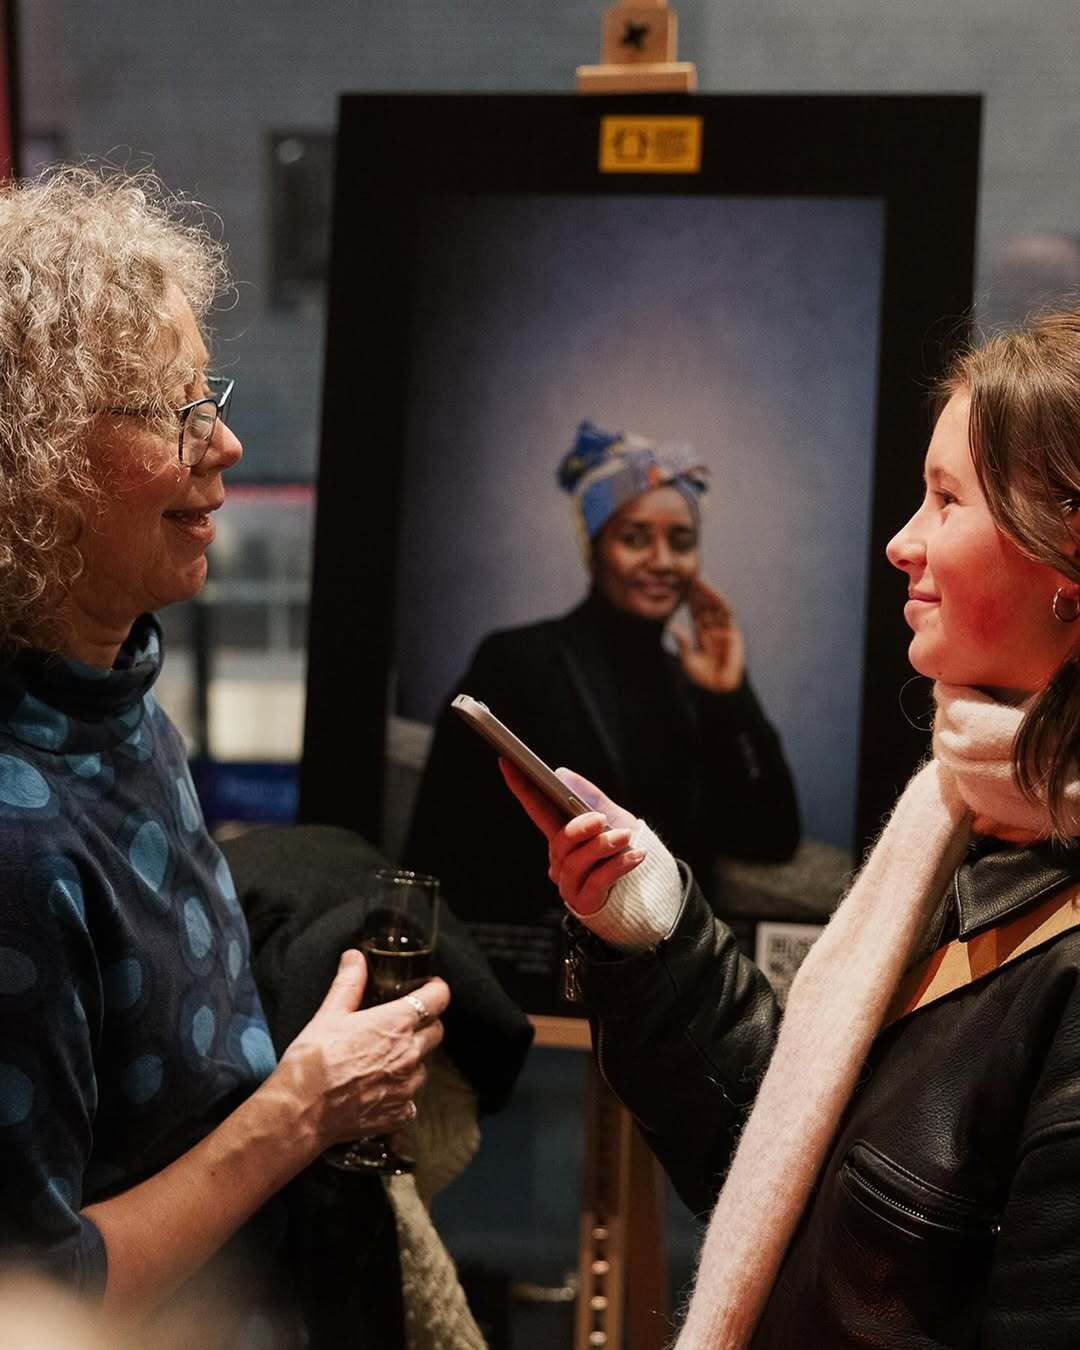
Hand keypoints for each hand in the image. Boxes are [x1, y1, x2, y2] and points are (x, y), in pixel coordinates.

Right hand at [272, 951, 449, 1150]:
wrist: (300, 1111)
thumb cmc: (312, 1060)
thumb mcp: (329, 1013)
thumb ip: (349, 982)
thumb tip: (355, 957)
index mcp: (396, 1024)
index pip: (438, 999)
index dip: (436, 990)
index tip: (429, 988)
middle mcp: (409, 1054)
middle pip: (436, 1032)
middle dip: (426, 1023)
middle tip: (404, 1023)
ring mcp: (407, 1087)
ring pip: (424, 1066)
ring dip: (412, 1059)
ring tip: (385, 1059)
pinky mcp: (400, 1114)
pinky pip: (411, 1098)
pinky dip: (400, 1091)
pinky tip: (377, 1088)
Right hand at [499, 761, 644, 914]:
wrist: (645, 888)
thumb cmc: (623, 850)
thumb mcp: (612, 818)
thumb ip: (590, 797)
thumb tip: (561, 773)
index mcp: (562, 837)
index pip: (537, 809)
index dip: (522, 787)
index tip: (508, 762)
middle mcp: (560, 861)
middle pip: (560, 841)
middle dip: (579, 828)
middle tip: (600, 818)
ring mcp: (570, 884)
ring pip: (577, 862)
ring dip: (602, 846)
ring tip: (624, 836)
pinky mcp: (585, 902)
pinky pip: (596, 881)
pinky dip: (617, 866)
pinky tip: (635, 855)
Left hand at [672, 577, 745, 692]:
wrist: (718, 689)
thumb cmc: (703, 678)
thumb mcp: (688, 659)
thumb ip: (683, 643)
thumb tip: (673, 628)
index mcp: (702, 635)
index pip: (696, 613)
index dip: (690, 601)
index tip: (682, 588)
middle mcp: (713, 630)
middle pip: (705, 607)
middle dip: (698, 593)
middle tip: (689, 577)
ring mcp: (723, 630)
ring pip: (715, 607)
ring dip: (708, 592)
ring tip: (699, 580)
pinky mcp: (733, 632)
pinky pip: (726, 614)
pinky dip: (719, 601)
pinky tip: (711, 592)